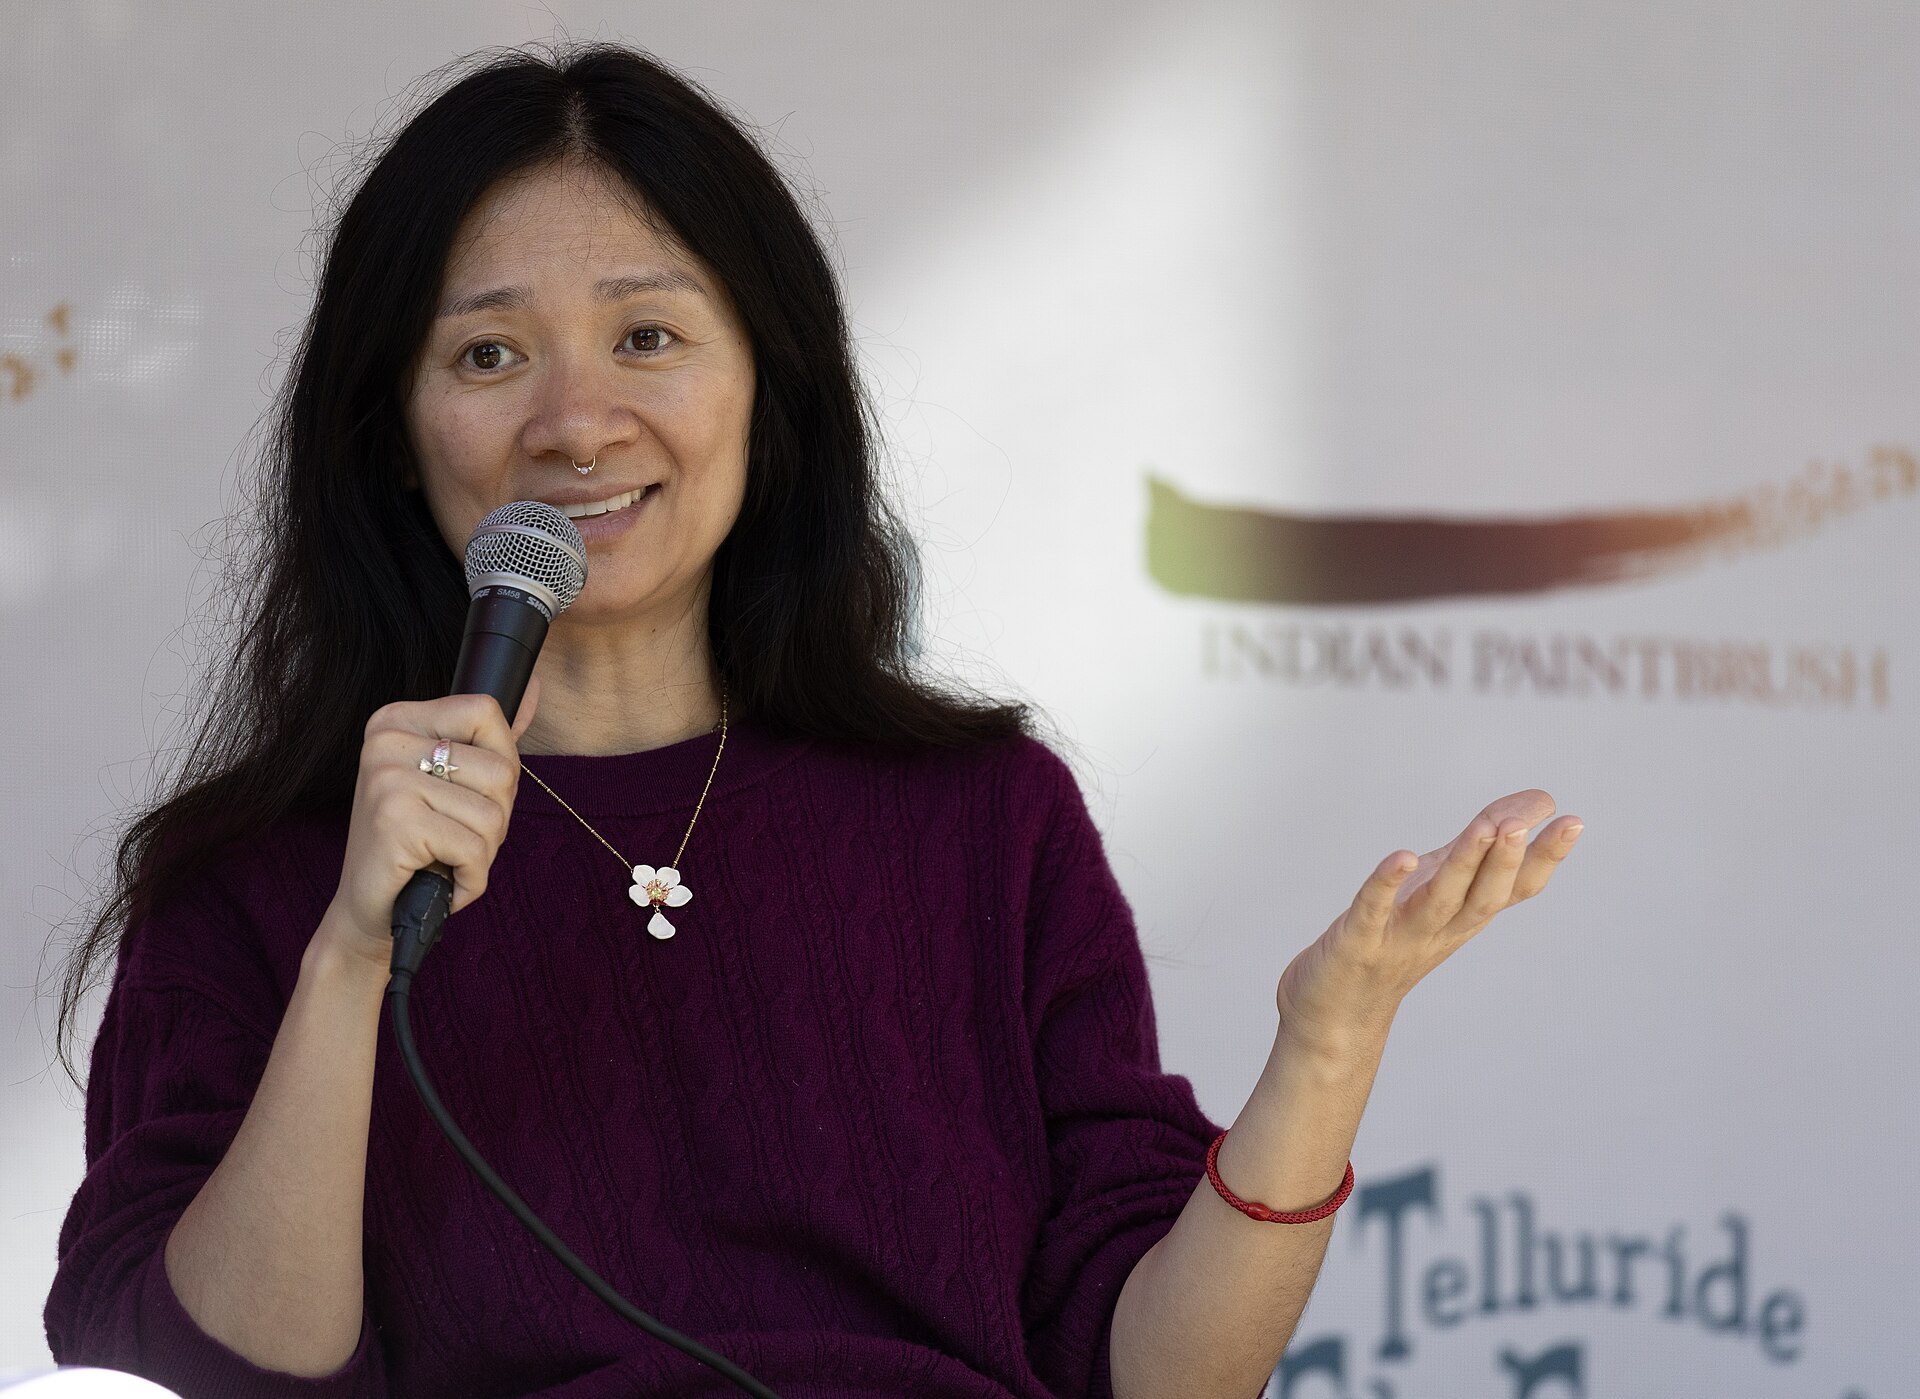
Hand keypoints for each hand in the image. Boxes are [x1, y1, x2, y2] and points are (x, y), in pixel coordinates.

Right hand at [315, 676, 540, 972]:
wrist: (369, 911)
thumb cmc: (418, 846)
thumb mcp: (451, 783)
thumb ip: (489, 740)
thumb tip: (535, 690)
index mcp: (397, 719)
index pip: (486, 711)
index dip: (501, 764)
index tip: (468, 794)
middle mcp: (386, 740)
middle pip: (501, 770)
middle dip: (494, 819)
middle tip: (452, 839)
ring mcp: (387, 778)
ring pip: (493, 815)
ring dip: (481, 854)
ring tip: (442, 860)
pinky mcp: (395, 820)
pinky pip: (474, 850)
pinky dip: (470, 879)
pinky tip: (439, 882)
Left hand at [1273, 790, 1582, 1057]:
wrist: (1338, 1014)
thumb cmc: (1394, 938)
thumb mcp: (1442, 885)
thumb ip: (1483, 847)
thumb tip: (1539, 801)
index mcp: (1465, 916)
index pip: (1515, 889)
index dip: (1545, 858)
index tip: (1573, 821)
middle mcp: (1441, 929)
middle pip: (1484, 897)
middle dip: (1505, 860)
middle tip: (1522, 823)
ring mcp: (1400, 938)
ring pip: (1440, 901)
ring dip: (1464, 865)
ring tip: (1486, 828)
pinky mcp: (1357, 942)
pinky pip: (1373, 910)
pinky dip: (1387, 884)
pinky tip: (1400, 857)